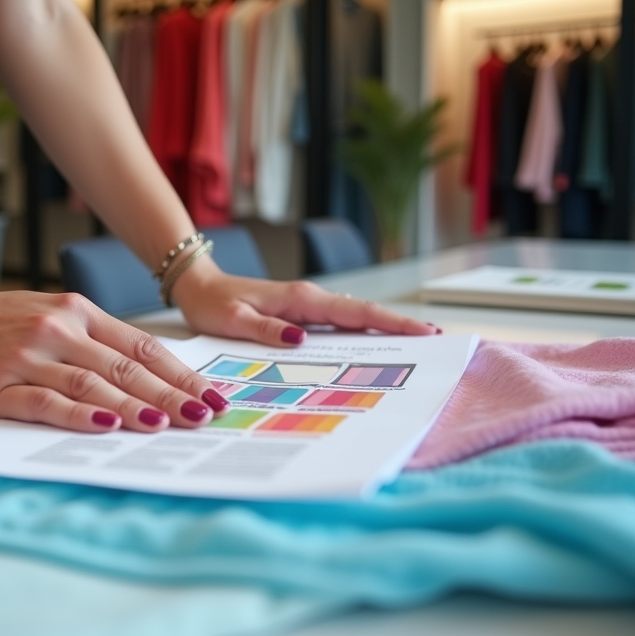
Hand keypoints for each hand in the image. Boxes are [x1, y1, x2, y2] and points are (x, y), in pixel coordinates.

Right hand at [0, 289, 230, 432]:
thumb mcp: (52, 316)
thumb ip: (96, 341)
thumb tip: (149, 379)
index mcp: (78, 313)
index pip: (141, 347)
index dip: (180, 373)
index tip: (212, 396)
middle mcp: (59, 330)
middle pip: (125, 368)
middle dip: (170, 395)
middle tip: (203, 418)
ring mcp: (28, 357)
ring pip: (92, 383)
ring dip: (133, 406)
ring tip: (166, 425)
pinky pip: (45, 401)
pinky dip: (78, 414)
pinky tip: (105, 425)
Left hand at [172, 258, 439, 345]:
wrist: (198, 285)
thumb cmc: (213, 304)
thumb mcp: (233, 320)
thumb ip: (265, 330)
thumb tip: (302, 338)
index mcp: (300, 299)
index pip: (356, 312)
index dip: (391, 323)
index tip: (424, 332)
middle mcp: (310, 300)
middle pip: (365, 315)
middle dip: (400, 327)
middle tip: (436, 343)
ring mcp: (307, 307)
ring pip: (354, 320)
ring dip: (385, 331)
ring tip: (418, 349)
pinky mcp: (300, 315)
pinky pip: (338, 326)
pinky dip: (361, 334)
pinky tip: (374, 349)